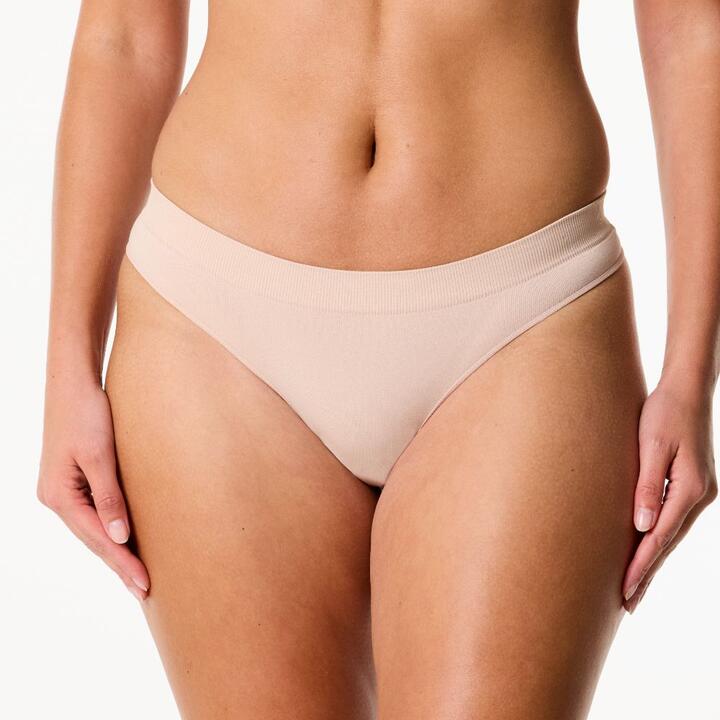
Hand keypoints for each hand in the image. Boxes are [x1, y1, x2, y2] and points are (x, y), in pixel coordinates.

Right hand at [37, 374, 149, 600]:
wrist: (74, 382)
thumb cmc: (87, 414)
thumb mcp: (100, 456)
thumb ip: (109, 497)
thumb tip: (118, 538)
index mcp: (60, 497)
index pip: (97, 540)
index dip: (122, 563)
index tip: (145, 585)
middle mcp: (57, 498)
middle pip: (94, 540)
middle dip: (119, 564)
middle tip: (145, 590)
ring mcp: (64, 490)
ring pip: (94, 529)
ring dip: (116, 550)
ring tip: (138, 574)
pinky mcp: (75, 479)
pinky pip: (95, 512)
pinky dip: (111, 528)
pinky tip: (126, 538)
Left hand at [623, 377, 716, 611]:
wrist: (686, 391)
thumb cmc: (664, 414)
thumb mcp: (651, 447)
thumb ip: (646, 487)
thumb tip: (641, 527)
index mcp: (689, 489)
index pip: (659, 537)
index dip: (640, 565)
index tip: (624, 589)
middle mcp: (698, 496)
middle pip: (667, 543)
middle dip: (646, 572)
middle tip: (625, 603)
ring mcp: (697, 492)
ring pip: (671, 535)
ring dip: (652, 560)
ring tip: (632, 586)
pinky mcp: (690, 486)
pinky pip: (672, 520)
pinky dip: (658, 539)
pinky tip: (646, 549)